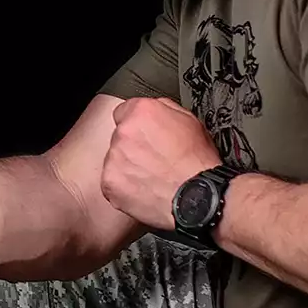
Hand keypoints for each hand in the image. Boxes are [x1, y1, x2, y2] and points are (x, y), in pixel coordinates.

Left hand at [99, 97, 220, 230]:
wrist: (196, 197)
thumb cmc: (197, 163)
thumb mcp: (191, 122)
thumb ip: (165, 110)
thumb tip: (156, 111)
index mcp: (142, 113)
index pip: (124, 111)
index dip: (137, 125)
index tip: (144, 134)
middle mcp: (124, 132)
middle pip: (120, 136)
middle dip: (133, 146)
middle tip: (154, 159)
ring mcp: (114, 158)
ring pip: (115, 159)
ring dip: (128, 166)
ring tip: (153, 176)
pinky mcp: (109, 182)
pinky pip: (112, 182)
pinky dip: (125, 187)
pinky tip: (145, 189)